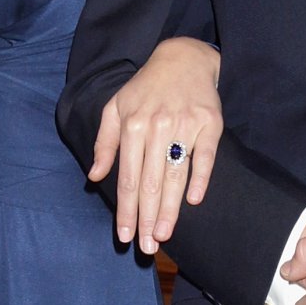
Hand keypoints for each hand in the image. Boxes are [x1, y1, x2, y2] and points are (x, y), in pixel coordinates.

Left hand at [89, 38, 221, 252]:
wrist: (184, 57)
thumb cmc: (146, 88)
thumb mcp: (116, 108)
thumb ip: (104, 143)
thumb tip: (95, 176)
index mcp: (132, 125)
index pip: (127, 178)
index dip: (125, 210)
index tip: (123, 236)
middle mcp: (157, 127)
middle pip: (150, 182)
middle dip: (146, 218)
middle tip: (146, 247)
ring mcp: (184, 125)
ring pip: (175, 175)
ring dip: (169, 208)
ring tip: (164, 235)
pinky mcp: (210, 123)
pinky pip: (206, 156)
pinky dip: (200, 179)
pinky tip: (194, 201)